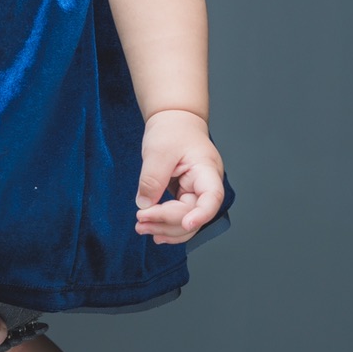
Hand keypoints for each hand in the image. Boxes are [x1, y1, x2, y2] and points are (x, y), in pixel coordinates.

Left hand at [135, 109, 223, 245]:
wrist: (174, 120)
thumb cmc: (172, 129)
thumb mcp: (158, 151)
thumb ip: (153, 179)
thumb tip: (145, 205)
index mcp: (207, 170)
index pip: (212, 197)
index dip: (202, 214)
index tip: (187, 223)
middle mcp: (205, 185)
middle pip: (193, 214)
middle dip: (167, 222)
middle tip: (140, 223)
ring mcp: (196, 193)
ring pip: (187, 222)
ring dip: (165, 229)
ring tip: (141, 228)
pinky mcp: (185, 196)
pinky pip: (179, 217)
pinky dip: (166, 225)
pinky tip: (154, 231)